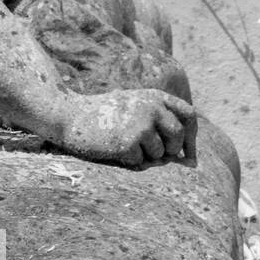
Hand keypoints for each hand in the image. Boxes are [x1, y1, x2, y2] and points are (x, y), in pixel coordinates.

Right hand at [57, 89, 195, 165]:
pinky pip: (140, 162)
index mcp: (153, 96)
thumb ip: (157, 121)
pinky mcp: (127, 143)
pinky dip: (128, 161)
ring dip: (145, 157)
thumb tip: (186, 157)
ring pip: (159, 153)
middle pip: (177, 136)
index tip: (187, 155)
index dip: (191, 137)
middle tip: (152, 155)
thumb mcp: (132, 107)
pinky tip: (112, 149)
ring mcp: (140, 125)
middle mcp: (151, 108)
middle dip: (170, 150)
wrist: (67, 116)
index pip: (188, 115)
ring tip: (123, 145)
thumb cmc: (100, 116)